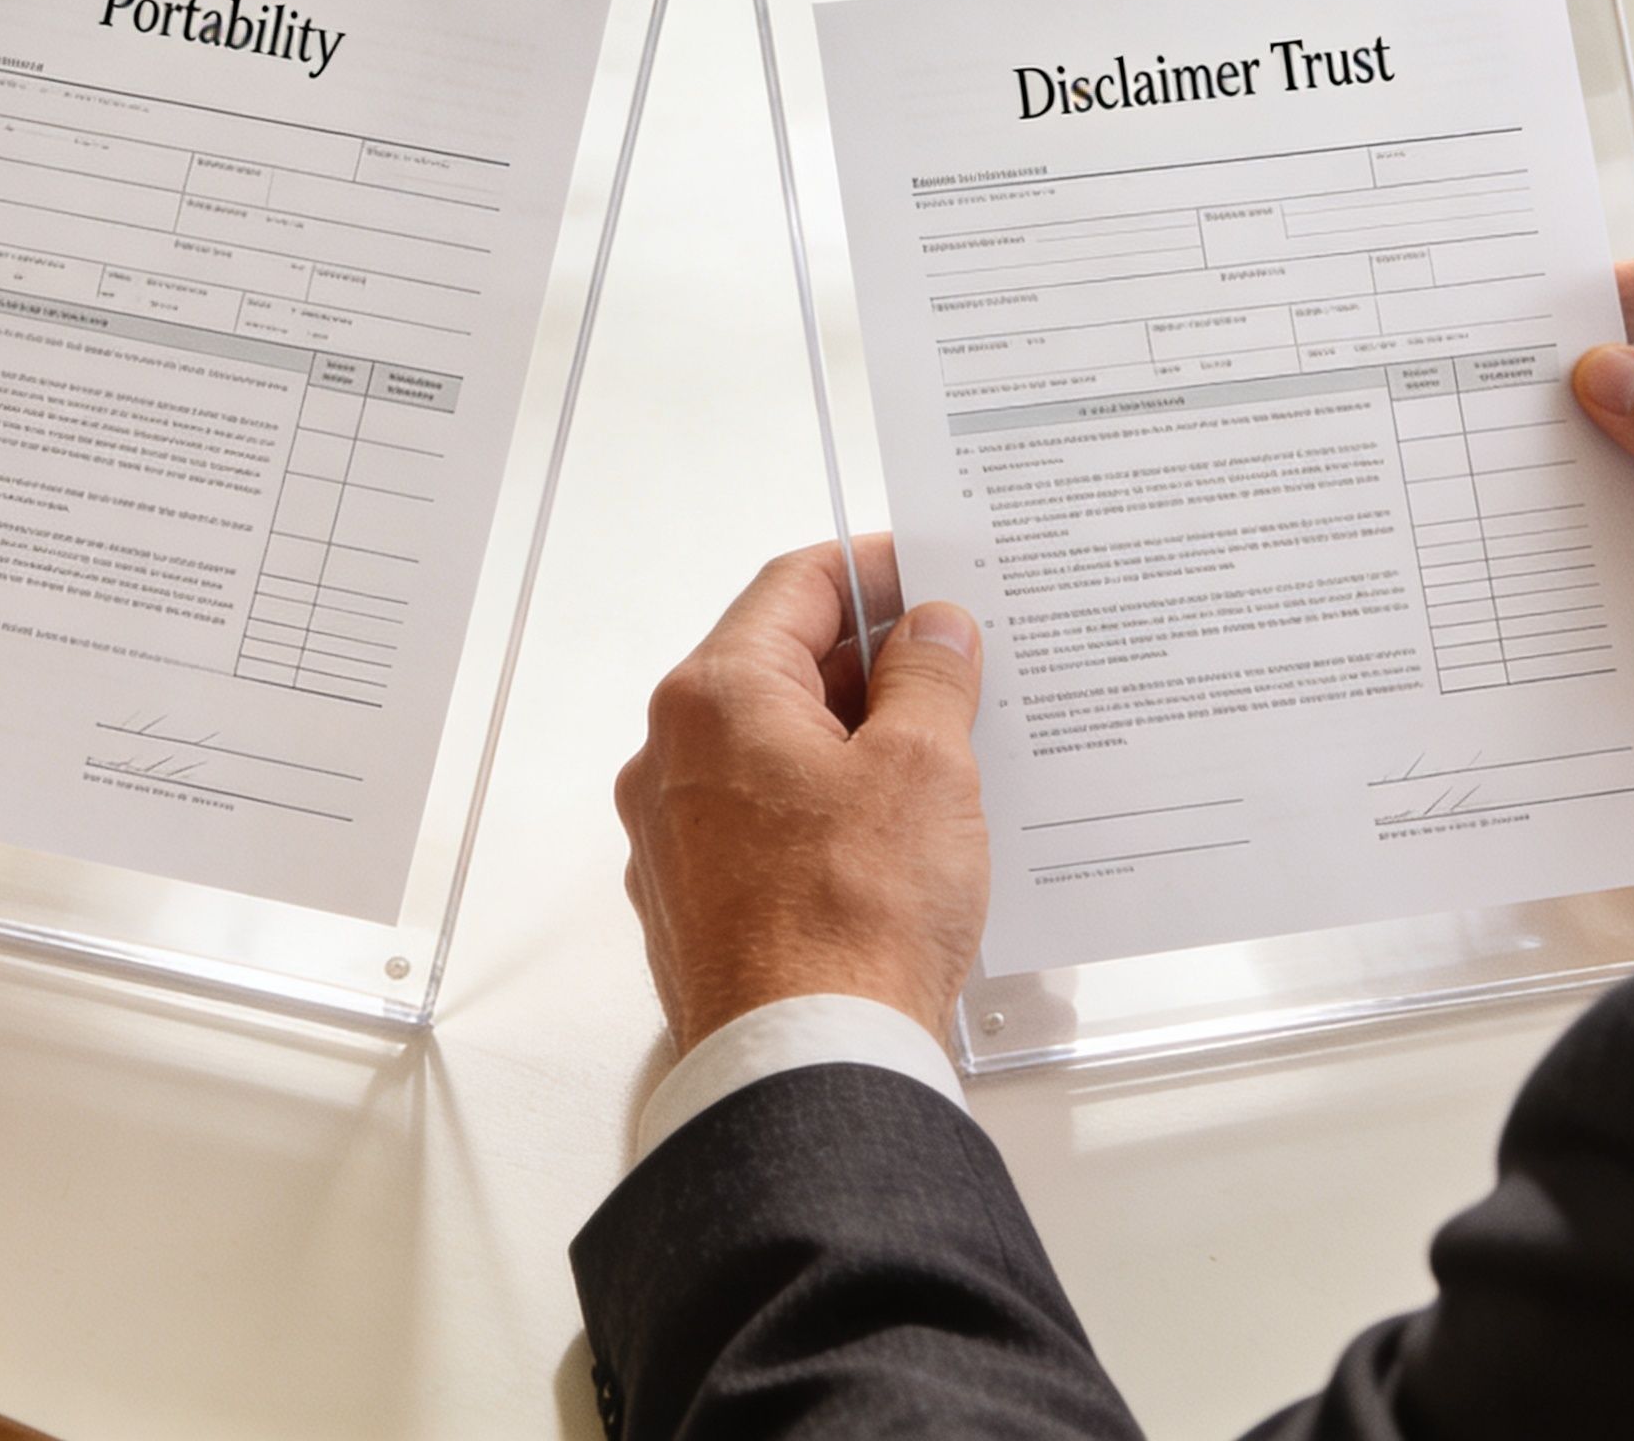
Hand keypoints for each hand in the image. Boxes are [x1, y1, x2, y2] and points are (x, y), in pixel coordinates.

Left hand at [615, 540, 989, 1053]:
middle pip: (781, 669)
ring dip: (857, 742)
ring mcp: (677, 837)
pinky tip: (898, 837)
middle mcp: (672, 758)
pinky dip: (829, 810)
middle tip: (960, 671)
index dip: (876, 570)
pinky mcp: (699, 902)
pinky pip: (768, 823)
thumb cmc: (851, 921)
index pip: (796, 586)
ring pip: (776, 751)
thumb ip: (929, 678)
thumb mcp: (925, 767)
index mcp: (715, 698)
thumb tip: (931, 632)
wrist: (804, 1063)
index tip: (934, 577)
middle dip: (875, 665)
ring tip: (948, 757)